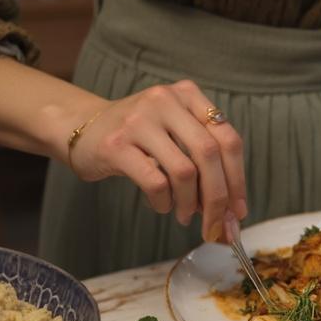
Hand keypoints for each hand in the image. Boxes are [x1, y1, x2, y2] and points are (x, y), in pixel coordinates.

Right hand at [69, 80, 247, 241]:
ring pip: (185, 171)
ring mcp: (139, 121)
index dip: (238, 179)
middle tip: (217, 225)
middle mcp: (166, 101)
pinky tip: (161, 206)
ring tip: (185, 215)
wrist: (82, 128)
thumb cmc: (139, 137)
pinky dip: (164, 202)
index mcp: (188, 95)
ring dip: (190, 204)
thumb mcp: (176, 132)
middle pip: (210, 155)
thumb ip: (205, 162)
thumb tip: (232, 213)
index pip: (228, 139)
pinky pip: (155, 182)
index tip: (239, 211)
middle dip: (219, 198)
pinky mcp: (117, 144)